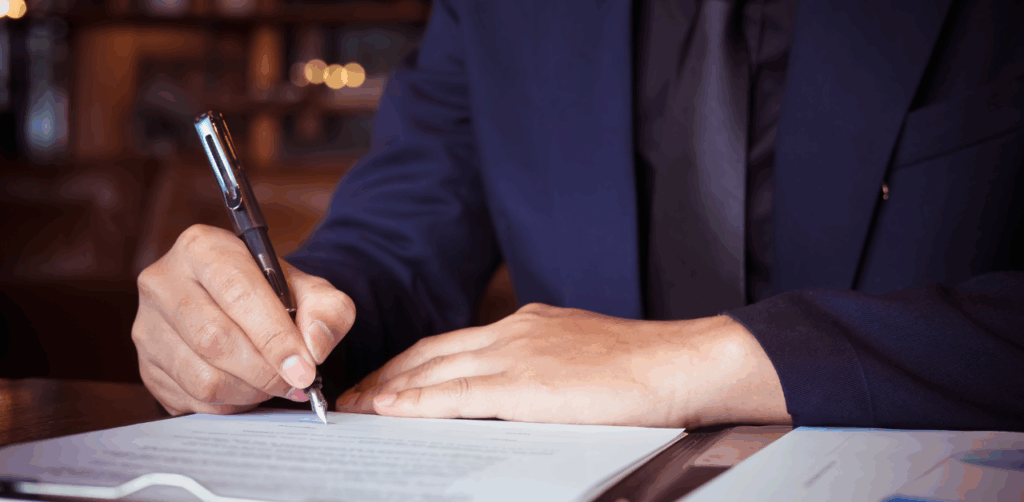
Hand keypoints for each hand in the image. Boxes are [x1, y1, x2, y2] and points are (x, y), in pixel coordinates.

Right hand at [133, 224, 355, 415]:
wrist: (243, 306)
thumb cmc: (275, 294)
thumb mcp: (311, 290)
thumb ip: (328, 310)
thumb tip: (314, 347)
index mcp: (202, 247)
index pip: (237, 294)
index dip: (274, 337)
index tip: (305, 368)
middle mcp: (163, 282)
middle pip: (214, 340)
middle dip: (265, 371)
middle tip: (297, 383)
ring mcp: (146, 326)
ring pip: (202, 378)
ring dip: (249, 392)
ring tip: (273, 383)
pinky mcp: (146, 366)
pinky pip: (192, 400)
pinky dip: (230, 405)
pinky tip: (248, 389)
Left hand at [337, 304, 789, 427]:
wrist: (677, 364)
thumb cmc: (641, 367)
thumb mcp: (581, 353)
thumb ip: (543, 365)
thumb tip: (520, 389)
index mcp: (528, 324)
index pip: (453, 343)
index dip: (413, 362)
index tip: (385, 378)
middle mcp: (514, 331)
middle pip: (432, 351)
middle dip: (389, 373)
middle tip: (354, 393)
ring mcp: (516, 354)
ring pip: (434, 369)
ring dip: (390, 388)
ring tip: (357, 406)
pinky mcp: (524, 383)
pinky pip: (456, 392)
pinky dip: (416, 400)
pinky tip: (389, 410)